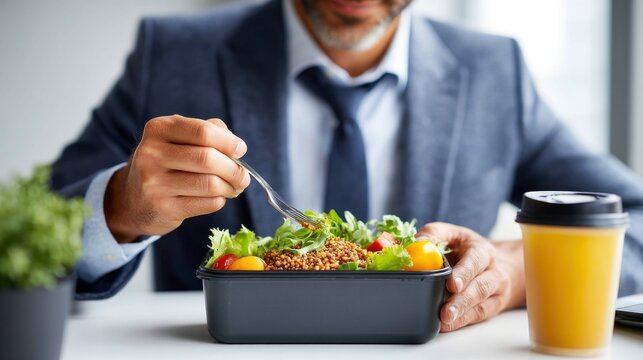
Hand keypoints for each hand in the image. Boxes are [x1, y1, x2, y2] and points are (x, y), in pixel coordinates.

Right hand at [104, 115, 249, 242]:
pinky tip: (217, 197)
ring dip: (231, 187)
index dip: (229, 142)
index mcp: (159, 129)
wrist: (132, 200)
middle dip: (234, 169)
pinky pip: (207, 203)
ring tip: (234, 187)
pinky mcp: (163, 208)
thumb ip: (208, 132)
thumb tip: (237, 147)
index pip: (203, 131)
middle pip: (208, 158)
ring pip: (210, 183)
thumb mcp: (178, 139)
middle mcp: (151, 154)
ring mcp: (154, 183)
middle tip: (243, 176)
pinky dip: (220, 200)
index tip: (241, 150)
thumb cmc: (167, 163)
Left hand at [416, 222, 524, 331]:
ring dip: (461, 314)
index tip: (452, 285)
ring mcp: (494, 291)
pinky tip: (447, 325)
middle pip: (480, 286)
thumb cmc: (463, 248)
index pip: (476, 260)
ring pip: (480, 304)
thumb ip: (433, 235)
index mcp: (482, 250)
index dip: (464, 273)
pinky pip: (478, 315)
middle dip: (462, 300)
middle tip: (446, 311)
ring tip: (444, 320)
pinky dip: (461, 322)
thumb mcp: (450, 234)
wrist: (489, 264)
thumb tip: (414, 244)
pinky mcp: (492, 306)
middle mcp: (492, 270)